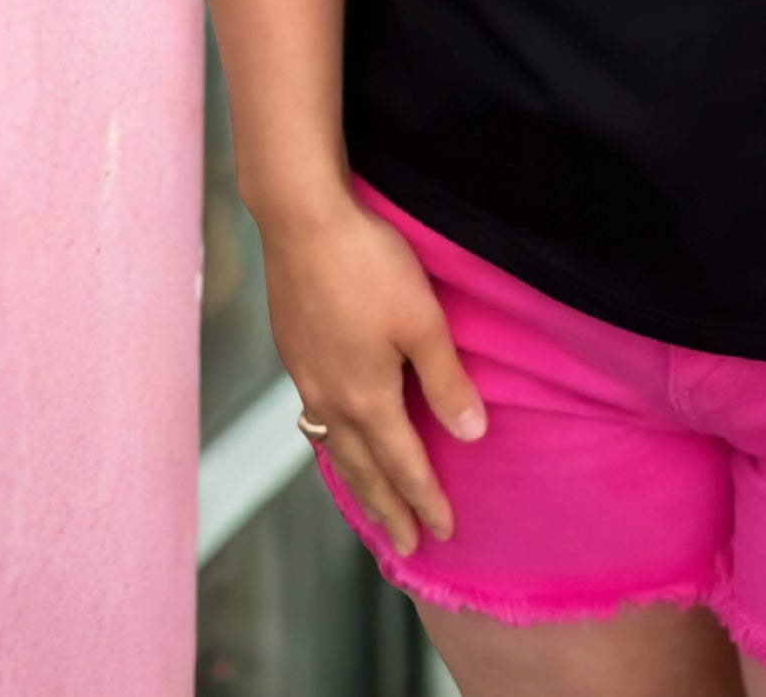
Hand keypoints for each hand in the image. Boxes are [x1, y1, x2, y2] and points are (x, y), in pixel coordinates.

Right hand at [259, 187, 487, 560]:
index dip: (425, 498)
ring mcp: (305, 376)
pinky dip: (332, 445)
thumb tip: (471, 435)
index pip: (403, 463)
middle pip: (361, 470)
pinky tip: (335, 436)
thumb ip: (446, 380)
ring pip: (333, 447)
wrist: (301, 220)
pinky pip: (314, 420)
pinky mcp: (293, 351)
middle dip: (386, 509)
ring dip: (355, 481)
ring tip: (369, 505)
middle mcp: (329, 398)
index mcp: (366, 397)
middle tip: (403, 546)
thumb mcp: (422, 321)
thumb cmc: (369, 265)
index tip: (444, 531)